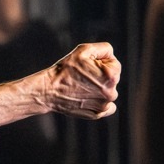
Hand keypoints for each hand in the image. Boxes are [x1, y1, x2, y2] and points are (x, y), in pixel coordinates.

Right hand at [0, 42, 119, 123]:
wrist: (48, 90)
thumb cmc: (65, 70)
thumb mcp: (84, 50)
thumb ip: (104, 48)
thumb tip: (111, 55)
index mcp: (111, 76)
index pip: (114, 64)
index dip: (100, 62)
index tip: (87, 66)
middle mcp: (111, 93)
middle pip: (112, 79)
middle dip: (101, 75)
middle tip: (82, 76)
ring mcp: (104, 105)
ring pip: (108, 92)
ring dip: (99, 88)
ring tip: (81, 87)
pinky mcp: (97, 114)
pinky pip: (107, 108)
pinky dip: (99, 103)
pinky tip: (87, 98)